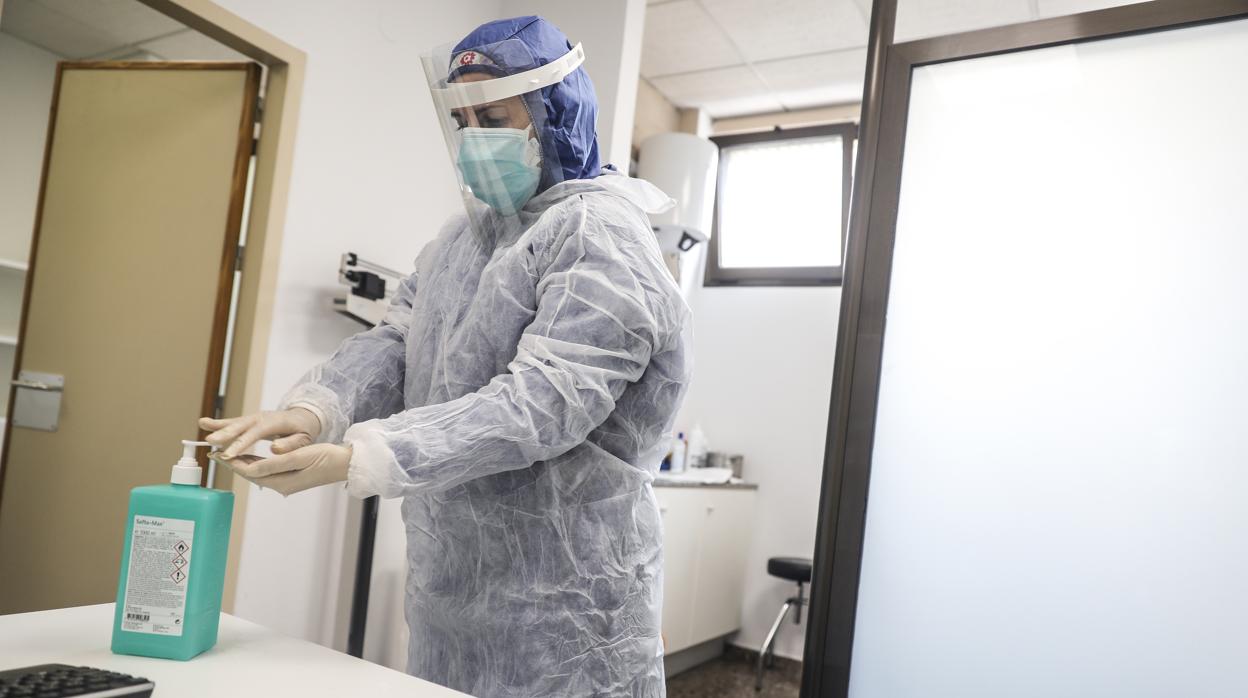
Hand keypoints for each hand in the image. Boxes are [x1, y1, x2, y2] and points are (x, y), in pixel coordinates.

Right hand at [199, 407, 321, 459]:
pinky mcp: (249, 420)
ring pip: (235, 422)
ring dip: (219, 426)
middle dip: (226, 434)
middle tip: (210, 442)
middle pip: (242, 426)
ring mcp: (254, 418)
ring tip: (202, 426)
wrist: (303, 417)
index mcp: (275, 423)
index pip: (256, 434)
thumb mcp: (304, 439)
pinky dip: (219, 423)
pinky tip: (203, 423)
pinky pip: (233, 422)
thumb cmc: (304, 430)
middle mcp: (262, 418)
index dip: (242, 444)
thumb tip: (274, 448)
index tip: (229, 454)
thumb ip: (290, 444)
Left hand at [218, 443, 350, 496]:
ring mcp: (287, 482)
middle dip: (233, 463)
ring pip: (258, 472)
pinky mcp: (291, 477)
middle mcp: (282, 485)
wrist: (345, 464)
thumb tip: (250, 468)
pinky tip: (250, 457)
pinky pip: (268, 470)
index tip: (217, 454)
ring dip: (243, 463)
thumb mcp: (299, 458)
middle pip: (251, 474)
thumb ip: (274, 463)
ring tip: (227, 454)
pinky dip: (256, 463)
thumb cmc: (326, 459)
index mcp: (282, 483)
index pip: (250, 472)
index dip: (232, 463)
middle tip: (216, 452)